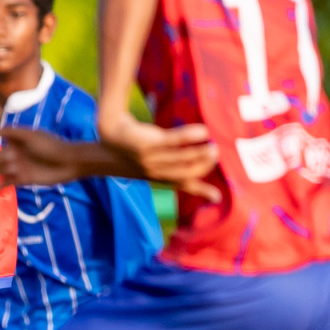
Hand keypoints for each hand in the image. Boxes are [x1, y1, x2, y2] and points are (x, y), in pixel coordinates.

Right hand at [0, 127, 86, 187]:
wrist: (69, 163)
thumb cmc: (50, 145)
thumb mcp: (30, 136)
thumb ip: (9, 132)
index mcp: (13, 138)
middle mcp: (13, 151)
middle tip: (12, 157)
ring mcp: (17, 165)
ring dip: (4, 168)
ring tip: (17, 167)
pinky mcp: (22, 179)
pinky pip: (5, 182)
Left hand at [103, 118, 219, 201]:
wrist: (111, 135)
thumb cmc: (138, 148)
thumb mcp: (155, 161)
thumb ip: (175, 165)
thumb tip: (195, 163)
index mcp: (158, 176)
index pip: (182, 185)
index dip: (201, 192)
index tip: (217, 197)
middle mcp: (154, 171)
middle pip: (185, 172)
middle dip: (204, 166)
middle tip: (217, 154)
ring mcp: (150, 158)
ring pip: (182, 157)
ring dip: (201, 152)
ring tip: (214, 146)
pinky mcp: (147, 144)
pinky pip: (173, 140)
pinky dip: (190, 136)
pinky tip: (203, 131)